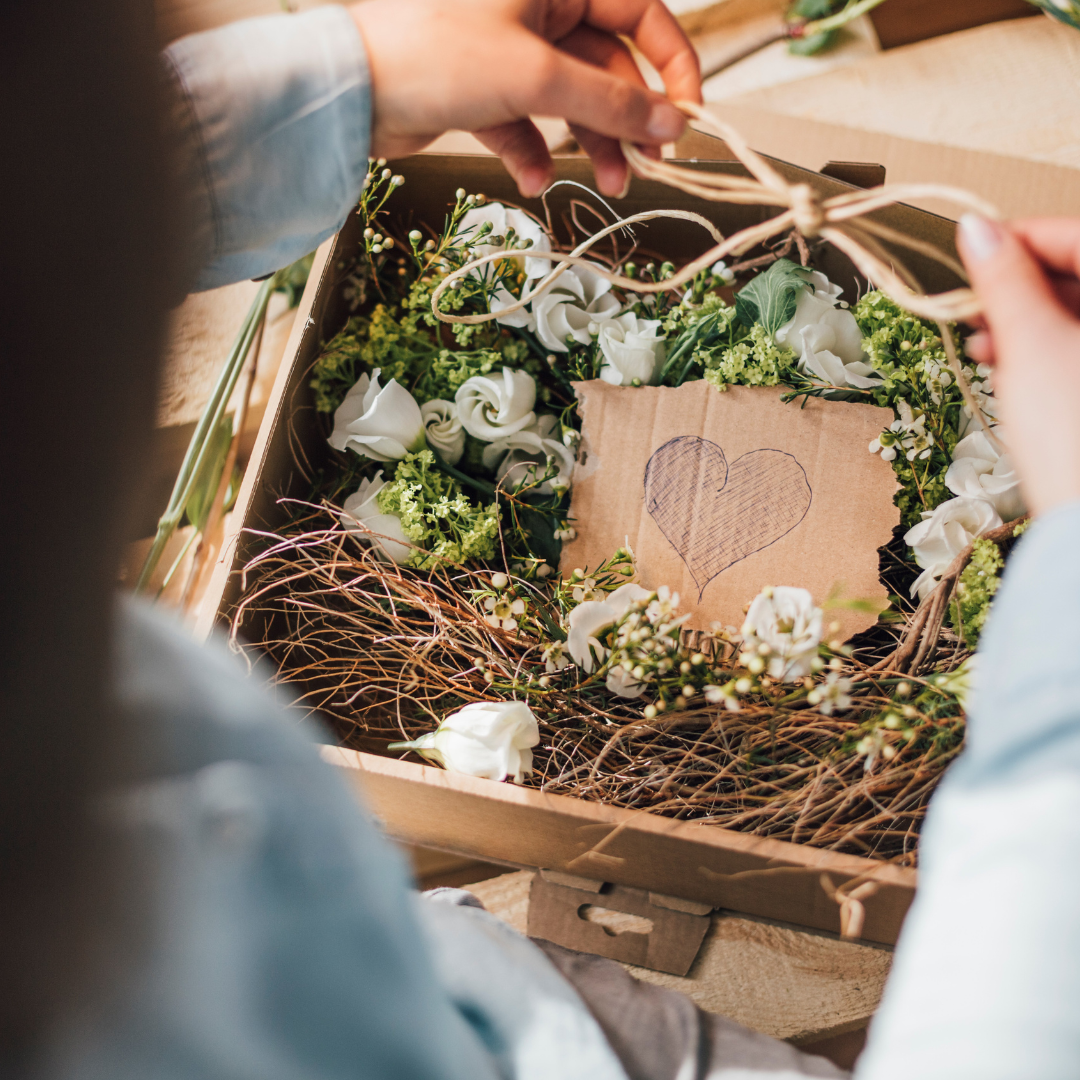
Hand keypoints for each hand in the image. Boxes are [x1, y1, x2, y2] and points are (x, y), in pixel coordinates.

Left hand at [349, 0, 700, 197]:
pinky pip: (526, 121)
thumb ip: (612, 102)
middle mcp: (535, 6)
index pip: (640, 13)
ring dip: (591, 143)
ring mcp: (507, 48)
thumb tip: (671, 121)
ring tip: (606, 183)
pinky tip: (531, 178)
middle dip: (627, 119)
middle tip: (648, 164)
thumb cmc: (430, 54)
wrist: (351, 91)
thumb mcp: (537, 76)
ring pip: (570, 98)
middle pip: (607, 65)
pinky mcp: (481, 87)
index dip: (672, 66)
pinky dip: (533, 152)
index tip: (688, 116)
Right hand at [959, 215, 1079, 516]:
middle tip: (973, 305)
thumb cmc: (1070, 431)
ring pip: (1075, 314)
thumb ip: (1004, 279)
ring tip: (983, 342)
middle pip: (1078, 277)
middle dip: (1020, 287)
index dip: (1023, 237)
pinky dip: (1041, 348)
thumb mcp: (1029, 342)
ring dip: (1025, 320)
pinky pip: (1075, 347)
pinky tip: (1007, 362)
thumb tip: (977, 229)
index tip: (973, 248)